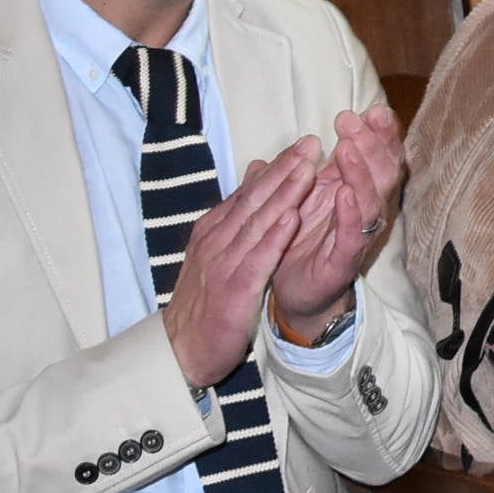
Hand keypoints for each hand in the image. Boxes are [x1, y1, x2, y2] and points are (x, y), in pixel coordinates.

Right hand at [164, 146, 317, 387]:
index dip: (276, 167)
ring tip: (307, 169)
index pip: (248, 192)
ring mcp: (223, 264)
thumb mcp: (216, 254)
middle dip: (284, 169)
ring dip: (283, 194)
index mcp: (213, 231)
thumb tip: (253, 180)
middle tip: (311, 142)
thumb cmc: (204, 301)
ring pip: (257, 222)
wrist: (182, 350)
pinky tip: (292, 219)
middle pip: (254, 199)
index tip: (303, 144)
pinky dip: (274, 238)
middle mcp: (216, 241)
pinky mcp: (233, 291)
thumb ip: (235, 220)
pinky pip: (257, 260)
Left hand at [272, 105, 405, 334]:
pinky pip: (355, 234)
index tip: (370, 109)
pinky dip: (351, 212)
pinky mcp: (347, 259)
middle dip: (373, 143)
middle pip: (385, 170)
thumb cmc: (298, 237)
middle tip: (353, 120)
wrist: (289, 289)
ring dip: (361, 172)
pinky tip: (343, 193)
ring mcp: (360, 233)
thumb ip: (298, 169)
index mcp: (358, 187)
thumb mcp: (298, 195)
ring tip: (347, 149)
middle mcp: (367, 207)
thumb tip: (298, 142)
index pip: (380, 154)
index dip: (379, 132)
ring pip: (373, 199)